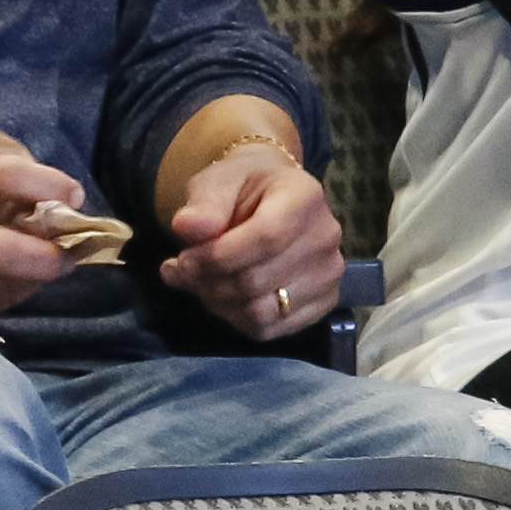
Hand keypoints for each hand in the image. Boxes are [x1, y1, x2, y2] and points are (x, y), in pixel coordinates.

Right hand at [0, 146, 74, 319]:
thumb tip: (46, 201)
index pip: (5, 179)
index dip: (50, 186)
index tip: (73, 193)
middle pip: (7, 253)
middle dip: (51, 257)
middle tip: (72, 250)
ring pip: (1, 290)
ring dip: (34, 279)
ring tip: (47, 263)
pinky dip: (6, 293)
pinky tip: (13, 280)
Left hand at [160, 146, 342, 340]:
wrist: (270, 198)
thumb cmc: (243, 187)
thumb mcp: (218, 180)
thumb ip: (204, 203)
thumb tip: (186, 227)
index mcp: (305, 197)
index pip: (266, 238)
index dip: (217, 257)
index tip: (182, 258)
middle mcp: (325, 237)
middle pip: (257, 281)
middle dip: (208, 281)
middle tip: (182, 270)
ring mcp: (328, 275)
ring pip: (261, 312)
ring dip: (217, 302)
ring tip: (197, 282)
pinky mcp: (322, 304)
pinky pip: (269, 329)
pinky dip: (235, 318)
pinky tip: (219, 296)